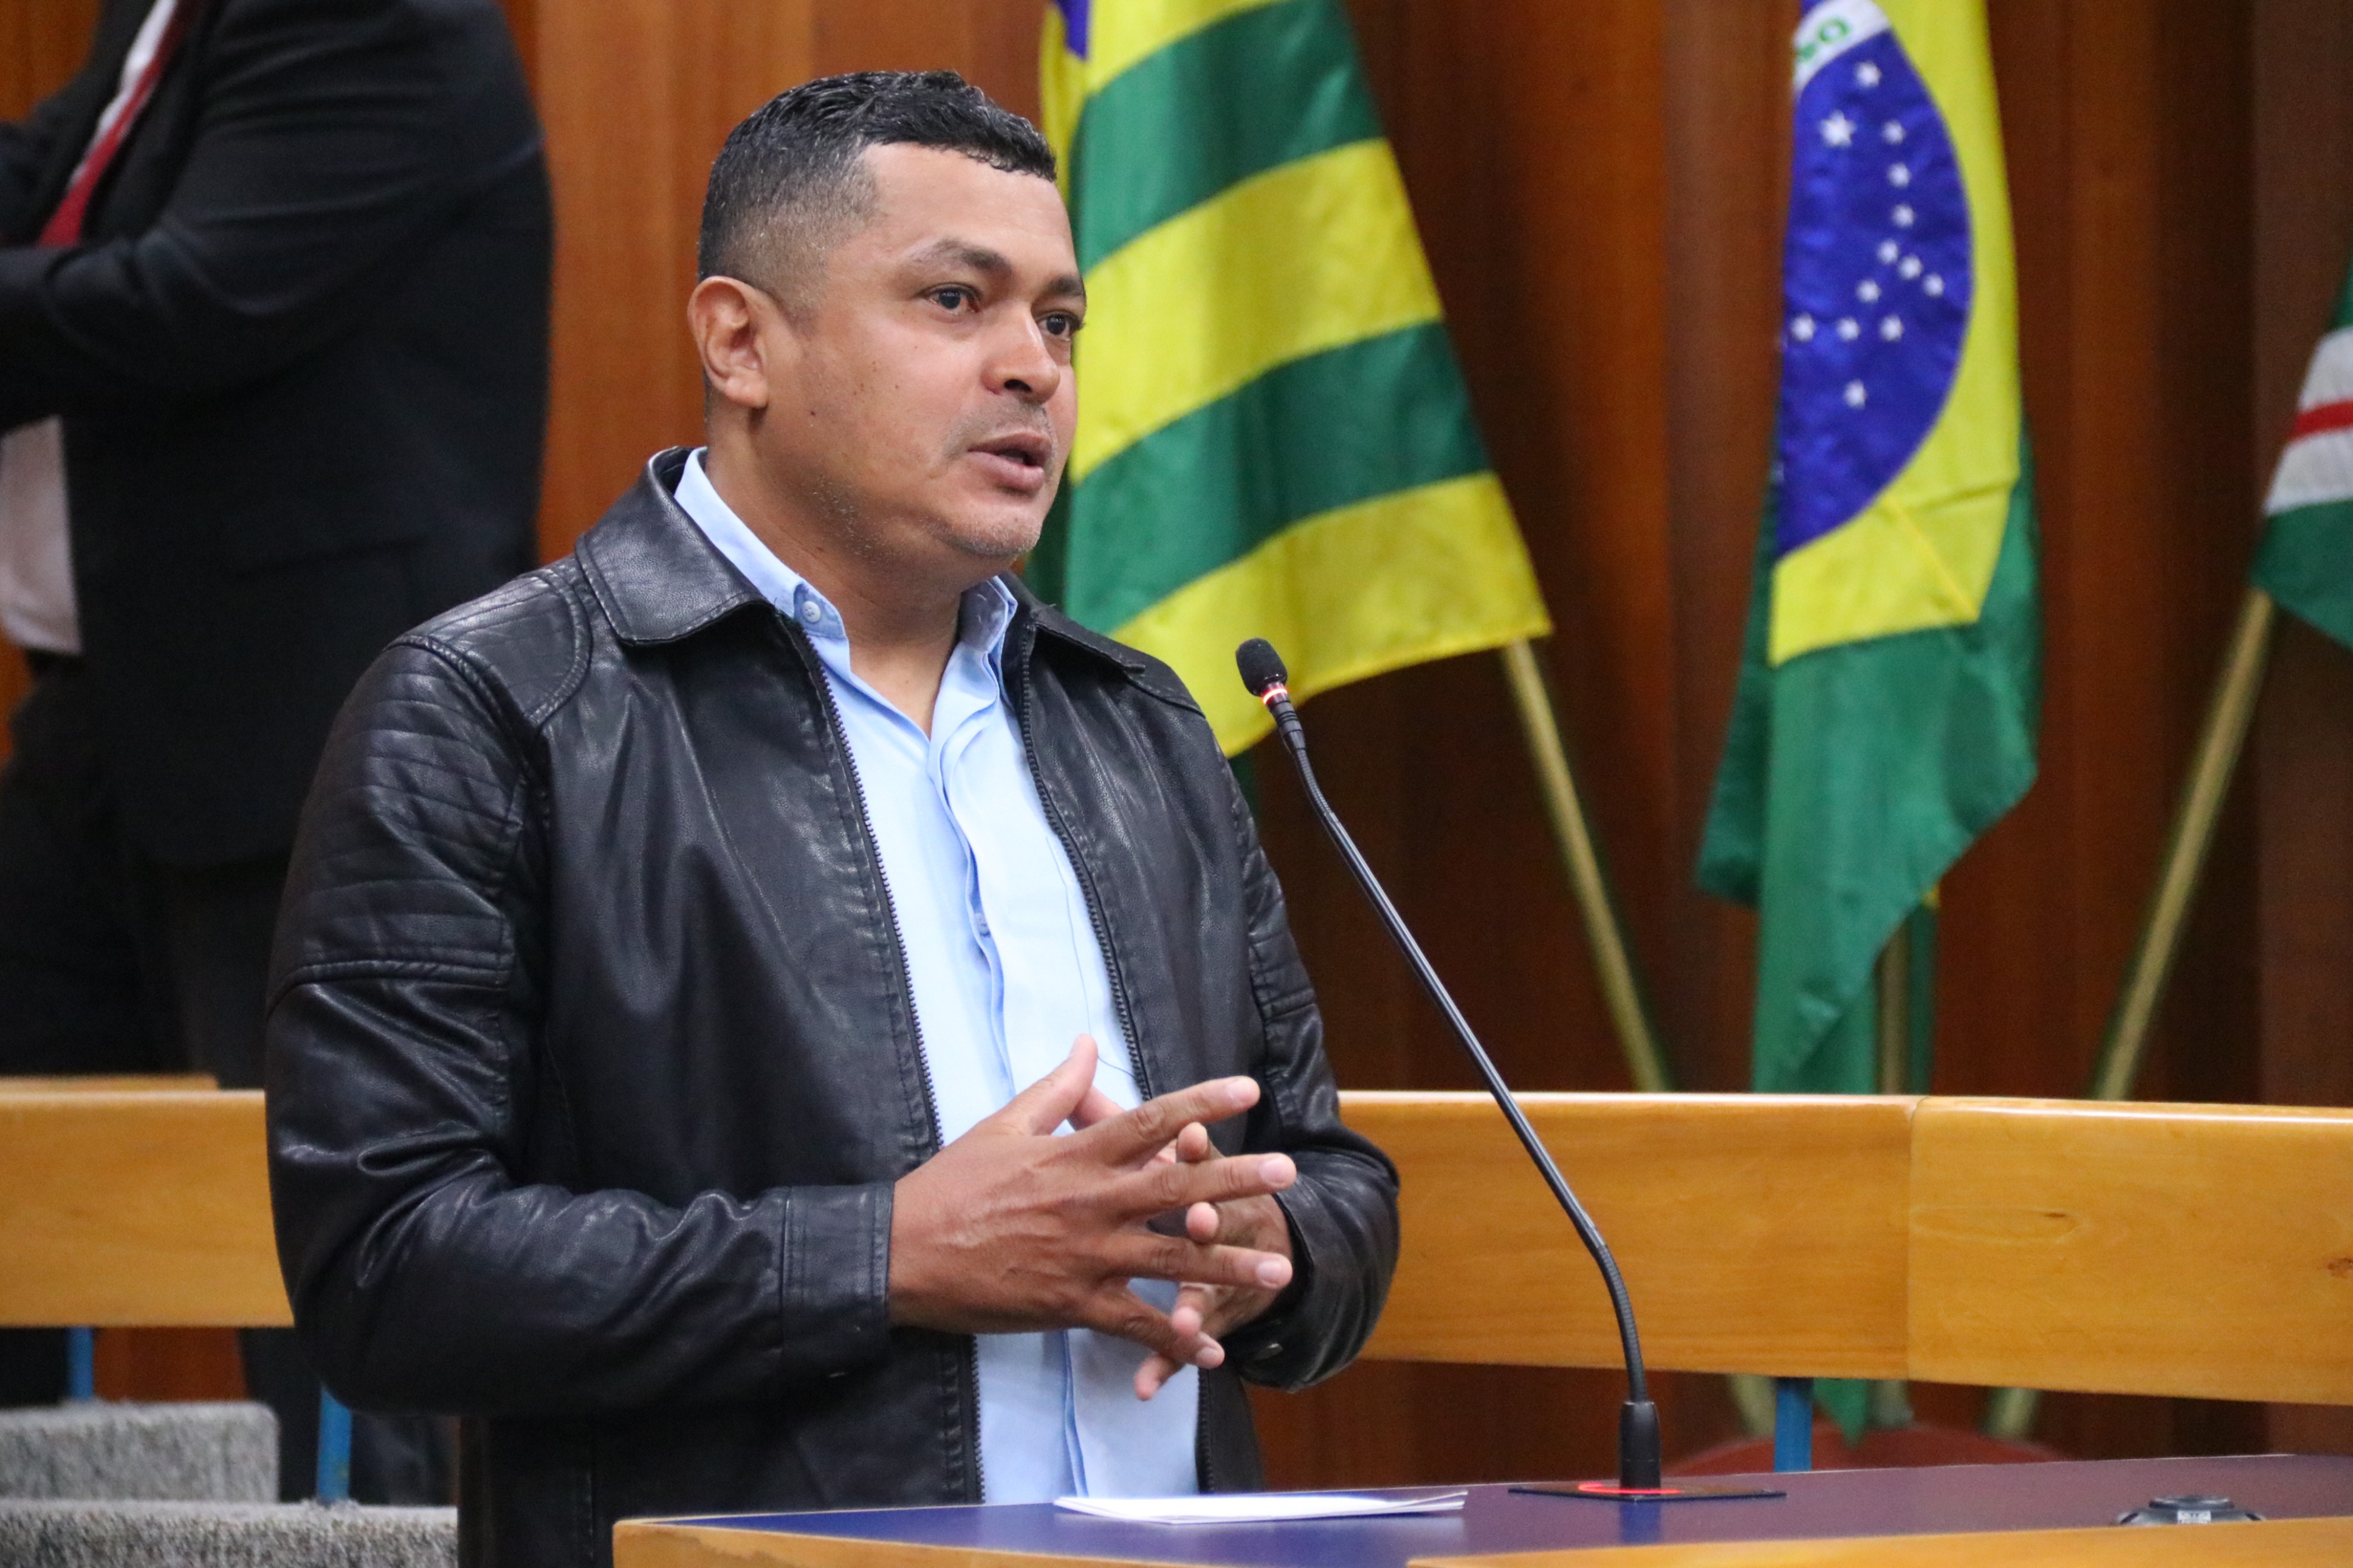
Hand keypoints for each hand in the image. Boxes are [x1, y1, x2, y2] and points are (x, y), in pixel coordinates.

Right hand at [888, 1037, 1296, 1375]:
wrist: (904, 1254)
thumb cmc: (951, 1185)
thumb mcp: (1001, 1125)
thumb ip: (1056, 1089)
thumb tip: (1088, 1043)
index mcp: (1075, 1154)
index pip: (1151, 1121)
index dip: (1203, 1104)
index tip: (1248, 1092)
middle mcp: (1090, 1202)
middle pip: (1176, 1185)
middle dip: (1236, 1180)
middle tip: (1287, 1174)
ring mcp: (1085, 1257)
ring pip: (1170, 1258)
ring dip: (1228, 1264)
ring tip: (1277, 1269)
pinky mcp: (1072, 1304)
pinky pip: (1136, 1325)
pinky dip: (1176, 1339)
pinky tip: (1212, 1351)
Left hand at [1129, 1119, 1293, 1399]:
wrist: (1271, 1247)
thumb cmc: (1207, 1190)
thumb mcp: (1168, 1149)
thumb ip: (1116, 1110)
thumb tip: (1080, 1055)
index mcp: (1194, 1179)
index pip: (1195, 1159)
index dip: (1196, 1145)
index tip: (1191, 1135)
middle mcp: (1211, 1224)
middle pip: (1212, 1221)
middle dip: (1209, 1221)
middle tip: (1202, 1221)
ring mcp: (1212, 1274)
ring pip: (1202, 1286)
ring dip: (1196, 1299)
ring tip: (1187, 1320)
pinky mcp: (1203, 1316)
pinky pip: (1181, 1341)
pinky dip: (1166, 1361)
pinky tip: (1146, 1387)